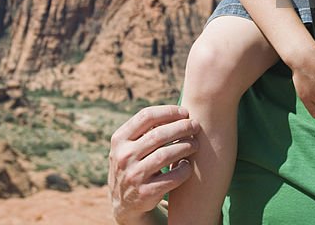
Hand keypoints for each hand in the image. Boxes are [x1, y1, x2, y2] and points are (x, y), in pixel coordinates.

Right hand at [108, 105, 199, 224]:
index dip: (168, 111)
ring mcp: (133, 175)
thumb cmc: (133, 165)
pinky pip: (172, 178)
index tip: (185, 112)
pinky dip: (184, 170)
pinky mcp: (145, 193)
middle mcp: (123, 156)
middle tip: (195, 126)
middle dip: (182, 127)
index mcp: (119, 139)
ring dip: (185, 147)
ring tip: (195, 144)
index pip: (146, 116)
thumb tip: (178, 111)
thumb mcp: (128, 146)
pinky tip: (188, 165)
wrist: (124, 204)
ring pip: (166, 155)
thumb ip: (144, 130)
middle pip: (159, 134)